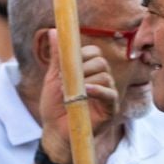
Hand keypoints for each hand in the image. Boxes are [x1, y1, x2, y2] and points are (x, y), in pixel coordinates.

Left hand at [39, 31, 120, 163]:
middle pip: (100, 61)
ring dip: (86, 80)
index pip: (93, 52)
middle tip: (67, 79)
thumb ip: (58, 56)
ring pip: (104, 76)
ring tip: (72, 92)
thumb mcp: (53, 78)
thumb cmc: (55, 106)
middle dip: (83, 67)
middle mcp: (101, 80)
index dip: (81, 54)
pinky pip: (110, 93)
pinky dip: (98, 90)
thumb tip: (53, 30)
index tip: (67, 65)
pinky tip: (86, 91)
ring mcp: (107, 94)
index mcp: (89, 71)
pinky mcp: (110, 109)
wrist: (55, 132)